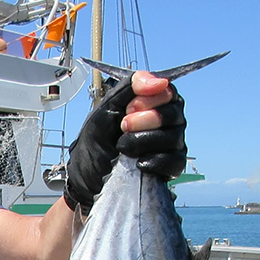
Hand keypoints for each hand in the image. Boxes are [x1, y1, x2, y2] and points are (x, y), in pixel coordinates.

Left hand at [64, 71, 185, 214]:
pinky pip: (173, 161)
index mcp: (153, 103)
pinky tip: (138, 163)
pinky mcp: (170, 168)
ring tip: (123, 147)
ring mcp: (171, 145)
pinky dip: (154, 161)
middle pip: (173, 112)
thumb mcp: (105, 109)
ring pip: (173, 137)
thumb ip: (129, 88)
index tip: (129, 108)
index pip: (167, 91)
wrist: (86, 178)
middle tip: (123, 127)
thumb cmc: (95, 143)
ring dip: (143, 141)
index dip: (150, 98)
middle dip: (145, 119)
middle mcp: (167, 122)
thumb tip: (160, 81)